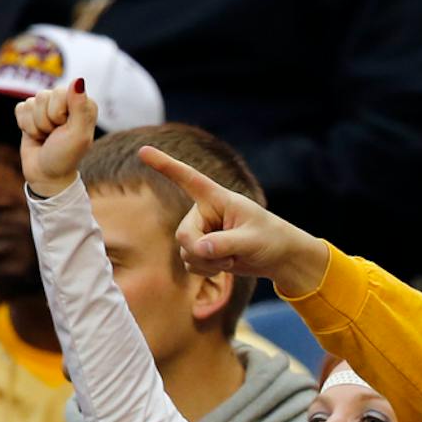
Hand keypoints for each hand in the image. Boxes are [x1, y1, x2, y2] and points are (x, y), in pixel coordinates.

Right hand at [15, 79, 97, 197]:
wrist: (46, 173)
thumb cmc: (66, 156)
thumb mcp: (78, 135)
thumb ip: (79, 107)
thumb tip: (78, 80)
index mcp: (84, 105)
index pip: (62, 92)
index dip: (59, 112)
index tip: (65, 128)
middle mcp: (67, 102)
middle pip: (43, 95)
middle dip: (46, 120)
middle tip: (55, 135)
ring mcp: (48, 107)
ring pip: (31, 102)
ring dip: (36, 125)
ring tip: (47, 136)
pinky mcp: (31, 112)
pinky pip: (20, 108)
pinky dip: (25, 125)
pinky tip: (36, 135)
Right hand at [139, 144, 330, 297]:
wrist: (278, 257)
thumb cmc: (270, 239)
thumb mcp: (251, 240)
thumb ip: (225, 244)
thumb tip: (199, 250)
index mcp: (217, 198)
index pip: (188, 179)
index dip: (165, 165)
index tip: (143, 151)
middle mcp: (203, 212)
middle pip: (184, 235)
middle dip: (202, 251)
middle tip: (229, 257)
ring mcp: (200, 231)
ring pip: (186, 252)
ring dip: (209, 263)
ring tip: (233, 257)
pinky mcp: (201, 249)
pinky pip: (191, 263)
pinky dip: (207, 270)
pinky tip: (226, 264)